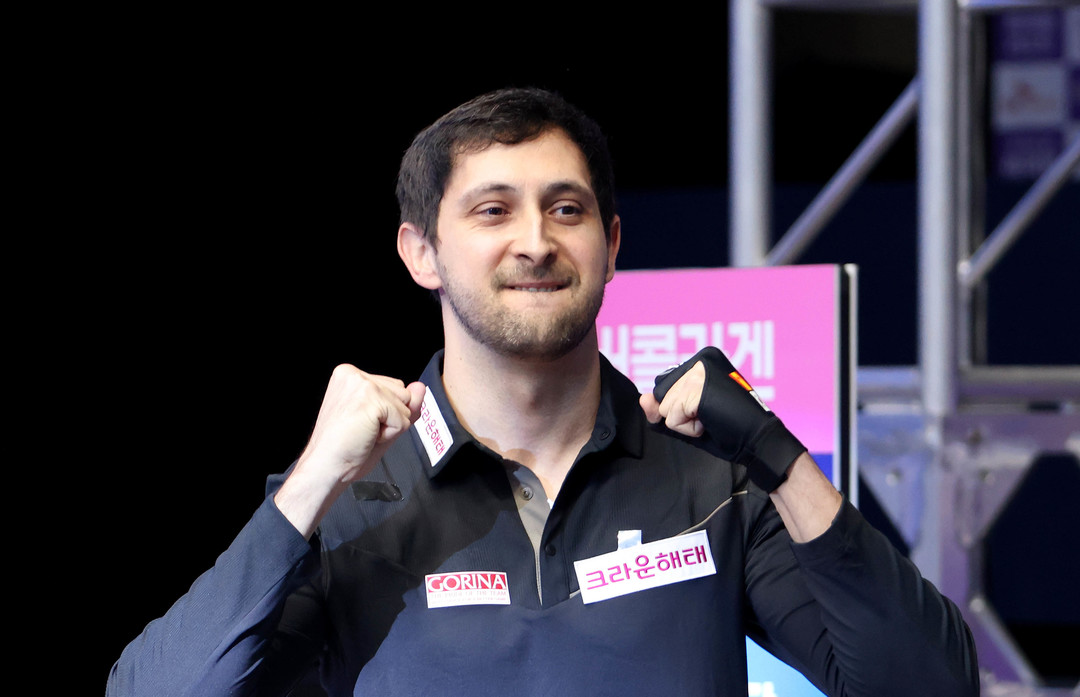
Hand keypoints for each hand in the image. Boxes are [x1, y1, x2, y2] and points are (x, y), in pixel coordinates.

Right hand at [275, 365, 425, 536]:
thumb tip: (420, 387)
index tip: (359, 423)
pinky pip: (402, 420)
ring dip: (391, 426)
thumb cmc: (344, 449)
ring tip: (363, 433)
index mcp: (350, 376)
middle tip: (362, 430)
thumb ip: (402, 404)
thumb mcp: (381, 422)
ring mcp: (361, 384)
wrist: (325, 468)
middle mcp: (353, 374)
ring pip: (405, 406)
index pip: (394, 387)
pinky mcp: (370, 399)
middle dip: (391, 417)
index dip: (386, 413)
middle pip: (403, 393)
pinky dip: (390, 435)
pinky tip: (366, 436)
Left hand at [640, 347, 804, 491]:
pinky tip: (712, 421)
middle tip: (712, 415)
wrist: (758, 441)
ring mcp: (698, 372)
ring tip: (713, 417)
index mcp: (700, 362)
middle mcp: (698, 360)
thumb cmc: (728, 430)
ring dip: (686, 422)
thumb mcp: (688, 418)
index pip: (665, 389)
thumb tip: (643, 400)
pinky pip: (672, 417)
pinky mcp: (697, 388)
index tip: (710, 410)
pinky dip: (689, 428)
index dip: (682, 409)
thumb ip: (662, 409)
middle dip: (682, 414)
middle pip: (662, 396)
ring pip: (665, 407)